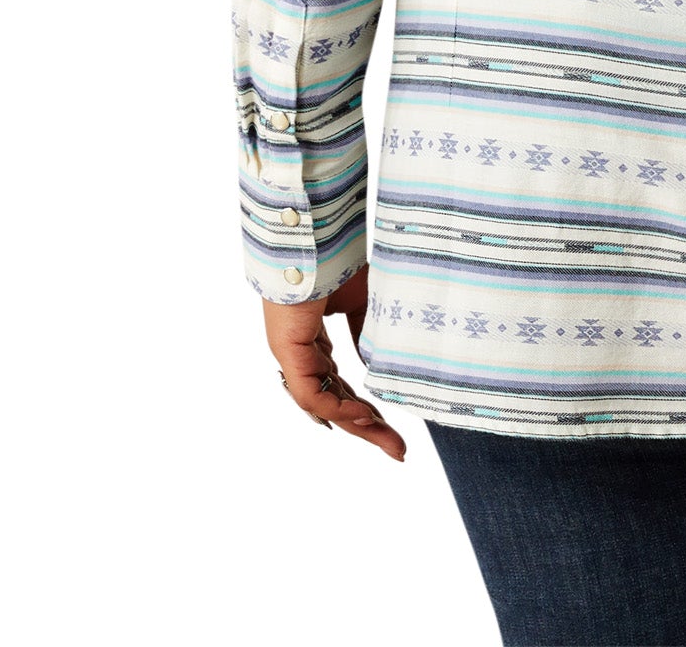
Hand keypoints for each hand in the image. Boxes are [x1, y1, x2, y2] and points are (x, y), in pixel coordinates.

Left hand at [262, 266, 404, 459]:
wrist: (315, 237)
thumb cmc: (335, 260)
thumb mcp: (361, 302)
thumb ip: (367, 334)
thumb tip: (381, 363)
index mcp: (315, 343)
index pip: (339, 386)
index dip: (365, 408)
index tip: (392, 426)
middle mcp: (302, 354)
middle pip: (336, 402)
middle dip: (368, 427)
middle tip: (398, 449)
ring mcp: (293, 355)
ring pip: (324, 404)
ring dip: (358, 425)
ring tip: (390, 441)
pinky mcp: (288, 352)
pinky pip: (311, 394)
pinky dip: (337, 408)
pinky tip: (364, 416)